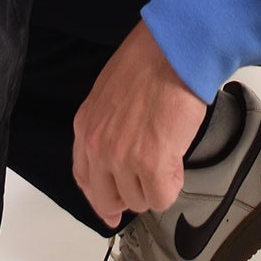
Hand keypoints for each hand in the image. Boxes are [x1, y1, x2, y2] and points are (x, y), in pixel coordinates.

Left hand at [72, 23, 204, 227]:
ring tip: (166, 150)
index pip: (84, 179)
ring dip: (156, 184)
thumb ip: (106, 126)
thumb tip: (118, 153)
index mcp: (87, 126)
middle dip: (131, 194)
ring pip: (139, 200)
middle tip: (148, 180)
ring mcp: (123, 157)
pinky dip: (173, 183)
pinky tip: (175, 157)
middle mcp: (99, 146)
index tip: (111, 209)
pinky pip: (162, 197)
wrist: (172, 51)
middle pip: (108, 199)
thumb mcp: (110, 92)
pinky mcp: (150, 163)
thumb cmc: (149, 60)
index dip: (101, 198)